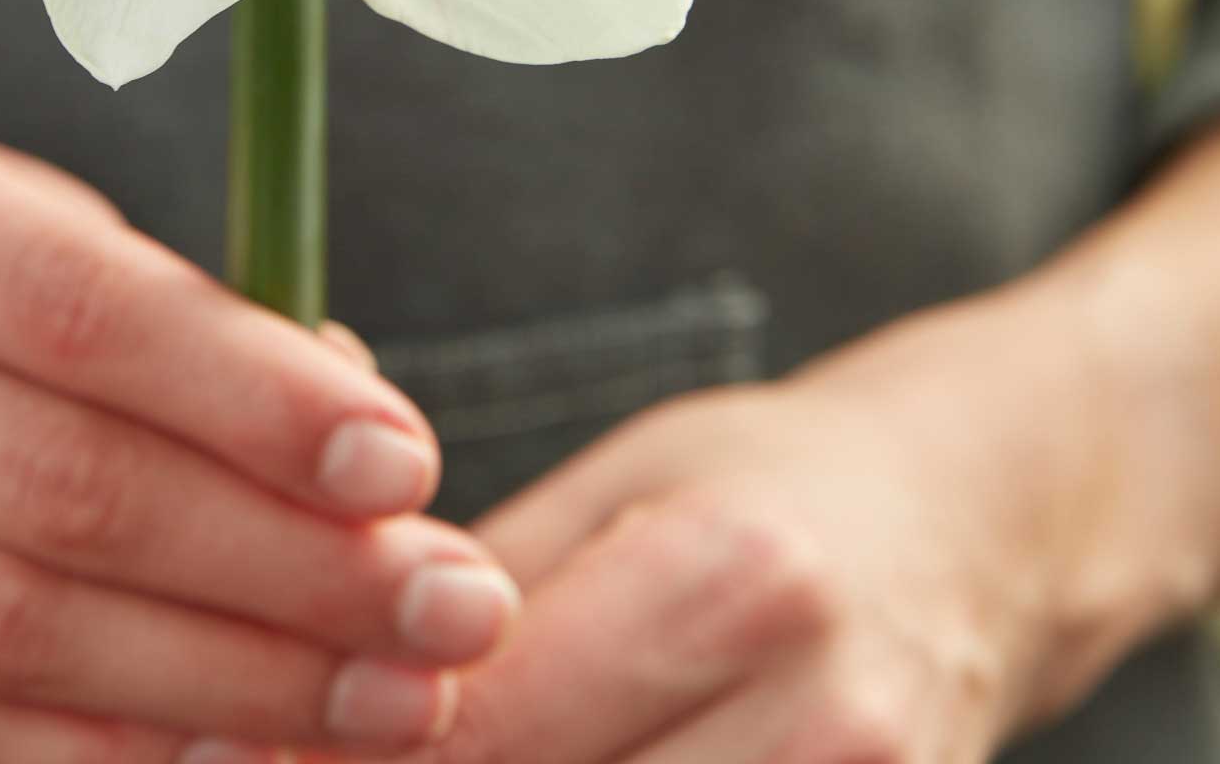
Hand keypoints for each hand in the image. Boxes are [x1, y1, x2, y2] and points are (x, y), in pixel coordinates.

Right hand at [0, 82, 519, 761]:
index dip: (254, 398)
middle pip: (56, 495)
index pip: (74, 308)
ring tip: (387, 701)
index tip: (408, 464)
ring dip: (227, 685)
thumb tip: (358, 453)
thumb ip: (157, 307)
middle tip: (449, 612)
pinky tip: (229, 749)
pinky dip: (95, 761)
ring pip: (3, 639)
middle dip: (287, 571)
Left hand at [306, 298, 1127, 763]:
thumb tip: (301, 658)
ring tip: (391, 762)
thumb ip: (478, 582)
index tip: (239, 751)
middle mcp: (817, 725)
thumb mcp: (619, 483)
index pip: (486, 726)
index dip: (342, 750)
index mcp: (731, 582)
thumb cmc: (772, 484)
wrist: (980, 532)